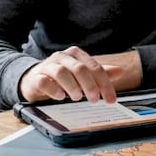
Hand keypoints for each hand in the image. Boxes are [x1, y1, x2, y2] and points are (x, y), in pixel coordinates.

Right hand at [18, 47, 137, 102]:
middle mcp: (63, 57)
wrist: (35, 78)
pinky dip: (53, 89)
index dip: (105, 84)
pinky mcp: (36, 76)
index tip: (111, 100)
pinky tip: (60, 97)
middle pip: (80, 69)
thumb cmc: (62, 77)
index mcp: (77, 55)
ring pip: (61, 72)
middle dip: (90, 85)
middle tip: (95, 100)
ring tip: (77, 97)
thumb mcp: (82, 75)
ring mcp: (48, 65)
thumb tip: (120, 71)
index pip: (95, 68)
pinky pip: (44, 81)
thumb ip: (100, 73)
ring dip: (72, 86)